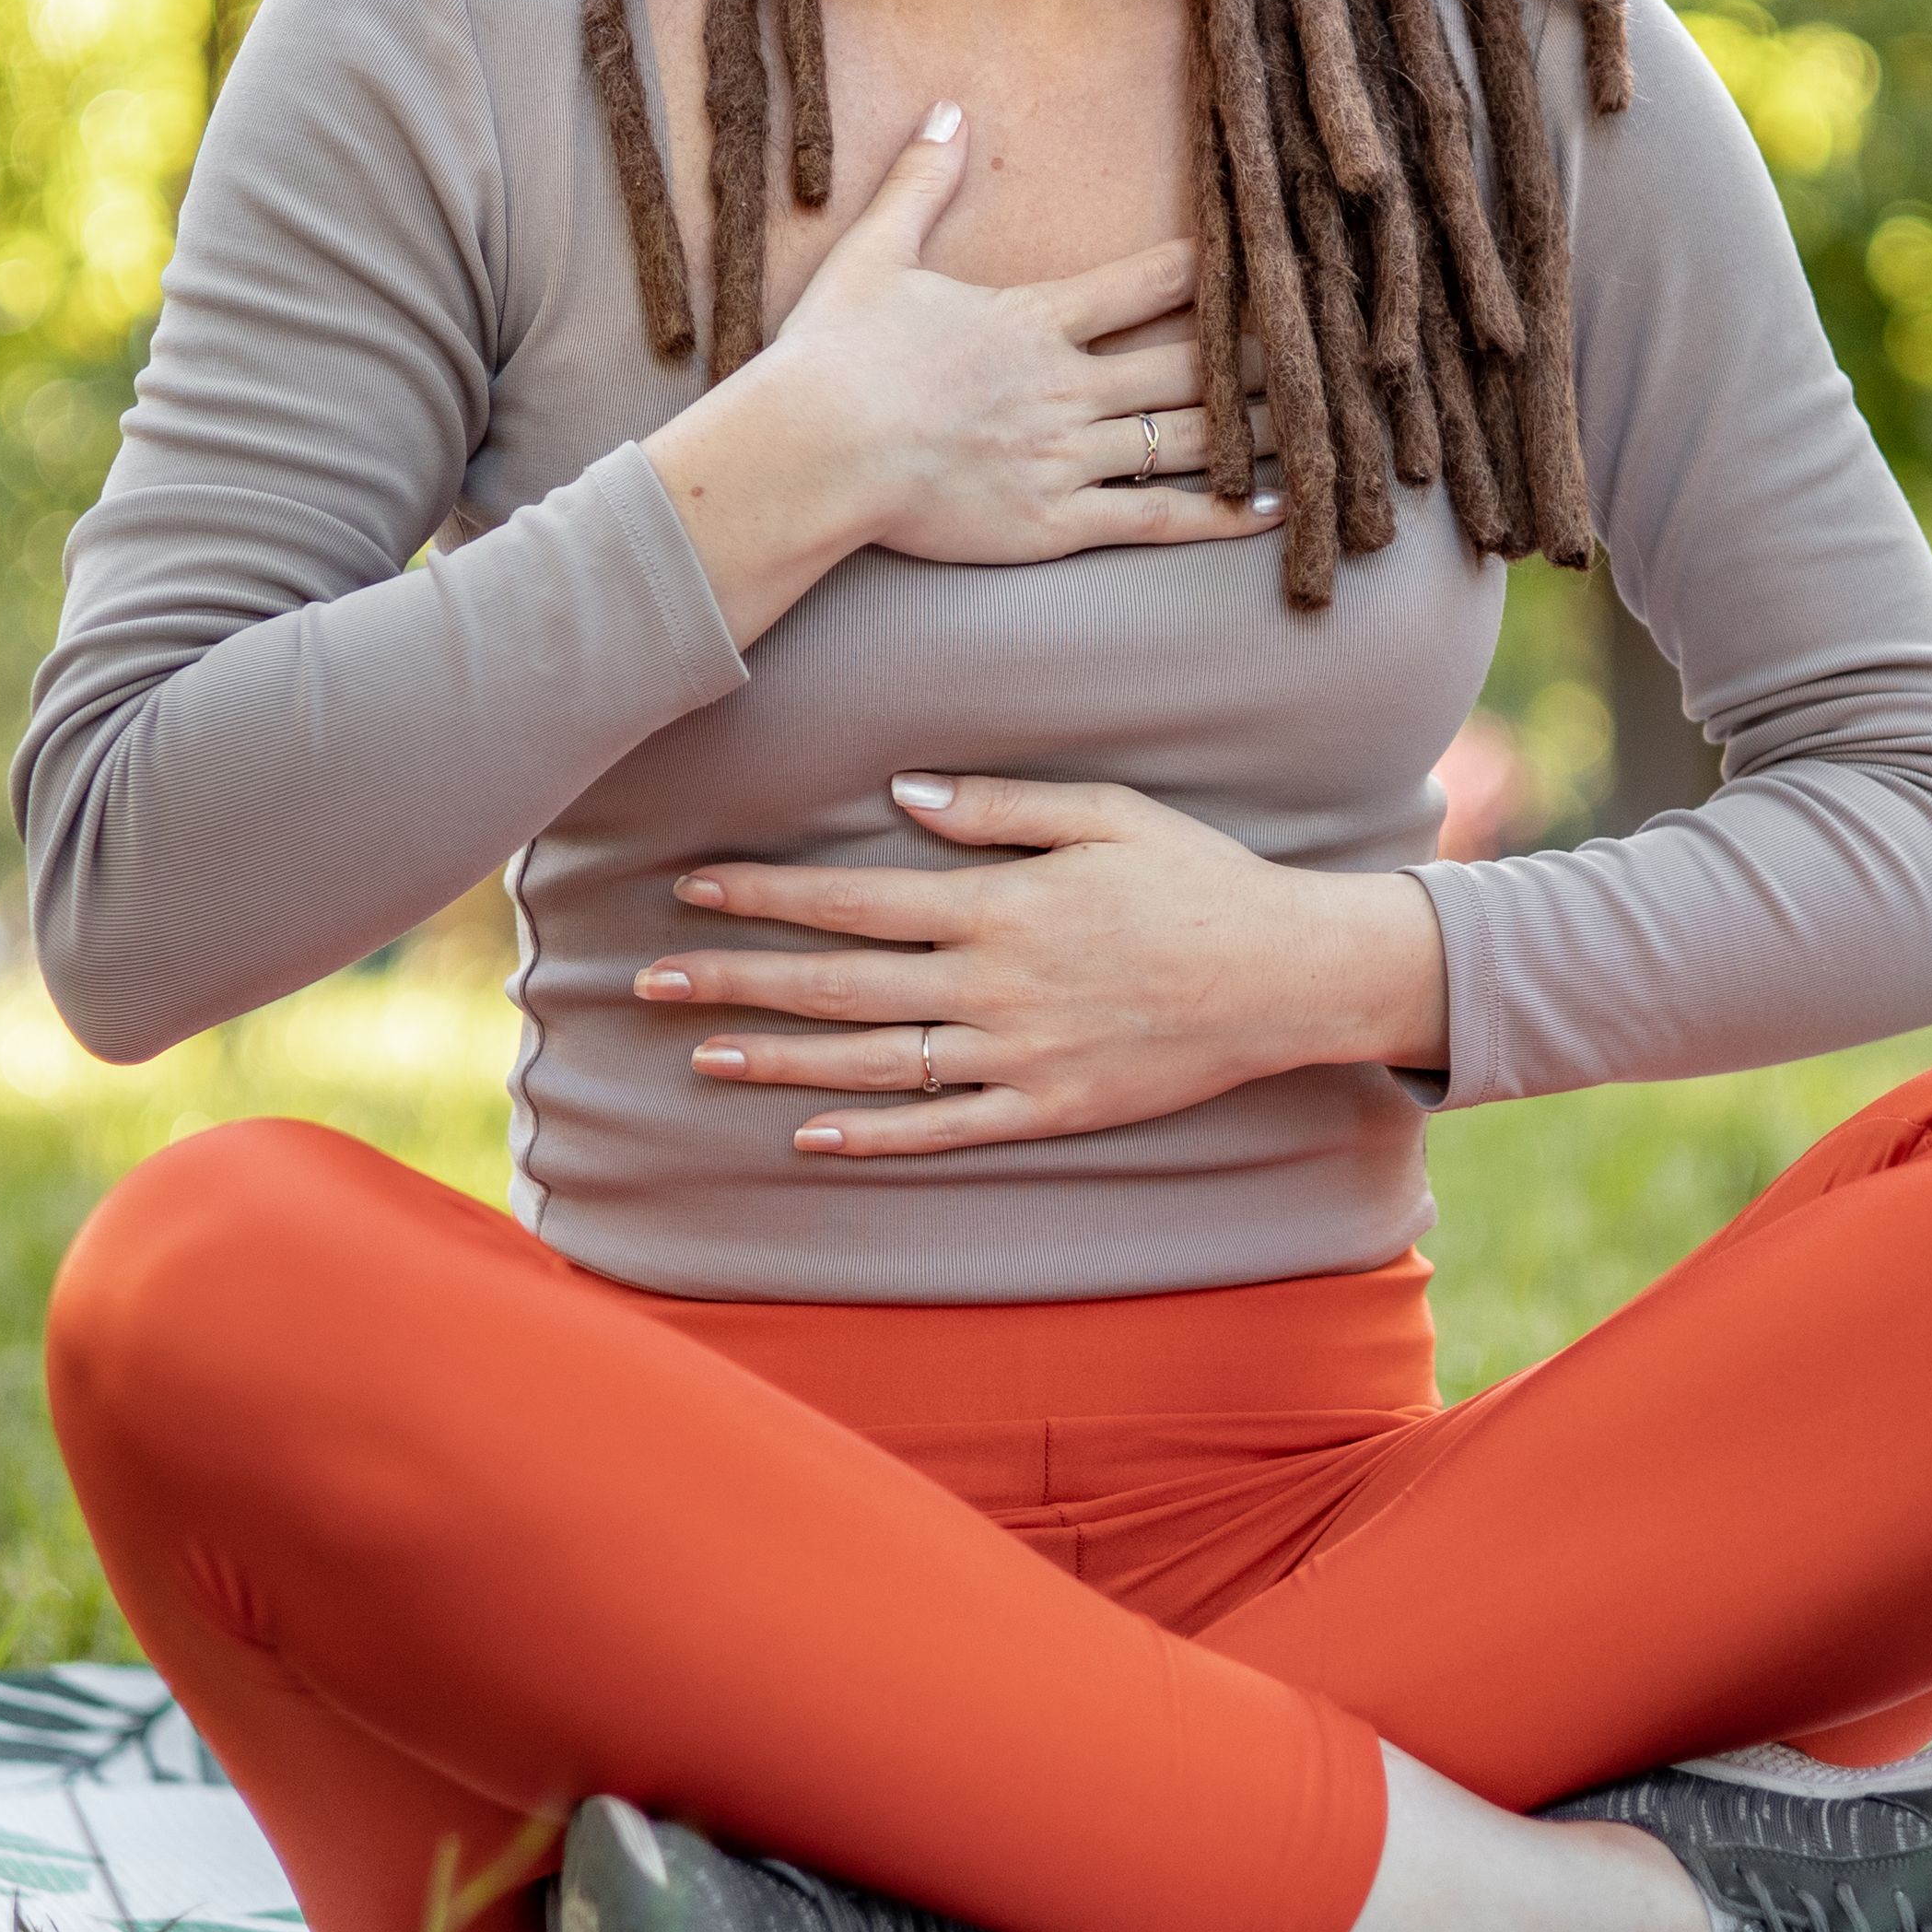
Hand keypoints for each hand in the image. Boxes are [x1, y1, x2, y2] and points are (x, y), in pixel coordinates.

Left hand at [634, 772, 1446, 1154]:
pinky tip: (808, 1136)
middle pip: (837, 988)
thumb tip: (902, 796)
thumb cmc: (1197, 881)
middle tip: (647, 984)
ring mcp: (1016, 1057)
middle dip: (737, 982)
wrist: (1284, 976)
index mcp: (997, 906)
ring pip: (873, 1065)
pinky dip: (873, 1135)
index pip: (851, 900)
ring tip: (702, 1058)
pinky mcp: (1047, 1111)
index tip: (690, 889)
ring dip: (780, 1063)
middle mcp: (992, 986)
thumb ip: (1000, 806)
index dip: (763, 895)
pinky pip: (944, 1130)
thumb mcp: (1106, 813)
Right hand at [643, 105, 1283, 645]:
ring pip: (1187, 439)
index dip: (1212, 267)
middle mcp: (1064, 385)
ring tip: (1332, 420)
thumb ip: (919, 184)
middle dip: (1261, 351)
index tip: (1269, 252)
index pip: (1145, 282)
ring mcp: (1064, 456)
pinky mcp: (1053, 520)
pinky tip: (1280, 505)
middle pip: (1188, 364)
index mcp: (1033, 319)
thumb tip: (946, 109)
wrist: (808, 454)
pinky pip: (1157, 518)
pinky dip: (1223, 513)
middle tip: (1329, 341)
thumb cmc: (832, 357)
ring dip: (1262, 427)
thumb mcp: (872, 254)